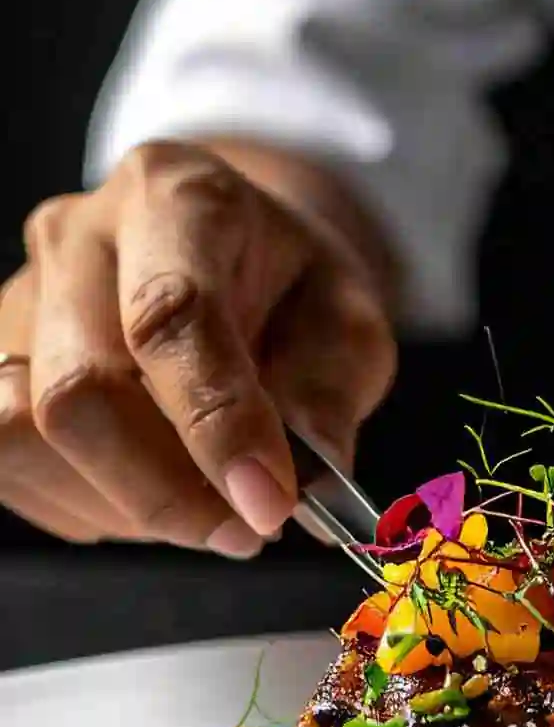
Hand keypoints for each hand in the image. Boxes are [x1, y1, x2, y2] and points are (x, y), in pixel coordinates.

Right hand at [0, 140, 395, 549]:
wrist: (234, 254)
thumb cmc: (289, 286)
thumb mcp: (347, 318)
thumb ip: (328, 393)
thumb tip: (298, 487)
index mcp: (176, 196)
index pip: (171, 315)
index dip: (216, 423)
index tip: (266, 504)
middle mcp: (79, 234)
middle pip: (79, 386)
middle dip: (163, 489)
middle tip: (245, 530)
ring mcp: (20, 296)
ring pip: (27, 434)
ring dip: (122, 503)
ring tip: (201, 505)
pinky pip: (10, 461)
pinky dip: (86, 503)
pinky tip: (148, 489)